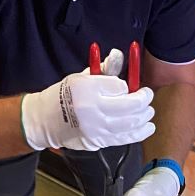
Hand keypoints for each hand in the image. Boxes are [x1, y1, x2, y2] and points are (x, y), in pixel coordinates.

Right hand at [21, 50, 154, 150]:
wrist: (45, 120)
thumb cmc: (65, 96)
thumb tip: (118, 54)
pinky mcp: (98, 141)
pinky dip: (140, 132)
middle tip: (147, 96)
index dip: (128, 86)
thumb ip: (104, 69)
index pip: (120, 86)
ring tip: (149, 111)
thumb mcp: (82, 78)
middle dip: (144, 100)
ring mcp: (96, 128)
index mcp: (87, 88)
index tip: (128, 86)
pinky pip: (125, 138)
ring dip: (145, 116)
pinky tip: (148, 127)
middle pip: (130, 105)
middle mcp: (92, 109)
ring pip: (131, 123)